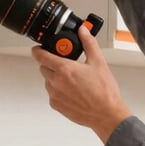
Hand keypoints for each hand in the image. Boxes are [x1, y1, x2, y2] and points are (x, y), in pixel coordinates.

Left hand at [32, 25, 131, 142]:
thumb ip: (89, 43)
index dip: (38, 50)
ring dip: (55, 77)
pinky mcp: (56, 105)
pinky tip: (73, 91)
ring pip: (48, 81)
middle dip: (52, 63)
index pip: (41, 56)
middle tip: (66, 64)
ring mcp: (55, 95)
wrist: (106, 114)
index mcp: (65, 69)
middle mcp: (56, 82)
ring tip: (73, 79)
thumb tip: (83, 31)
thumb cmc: (104, 92)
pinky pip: (52, 93)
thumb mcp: (99, 62)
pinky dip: (59, 90)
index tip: (39, 48)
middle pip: (44, 67)